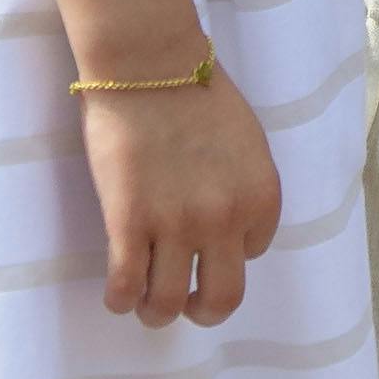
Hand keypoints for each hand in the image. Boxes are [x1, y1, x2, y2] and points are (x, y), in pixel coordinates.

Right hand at [80, 65, 282, 325]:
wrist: (149, 64)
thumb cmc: (194, 90)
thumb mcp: (245, 143)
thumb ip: (241, 185)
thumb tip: (226, 217)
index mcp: (261, 198)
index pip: (252, 254)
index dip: (226, 252)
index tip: (206, 244)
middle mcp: (226, 221)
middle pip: (222, 298)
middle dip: (204, 312)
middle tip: (188, 306)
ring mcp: (177, 226)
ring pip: (168, 302)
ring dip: (157, 313)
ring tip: (146, 305)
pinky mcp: (130, 224)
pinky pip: (127, 286)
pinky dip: (121, 301)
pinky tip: (117, 296)